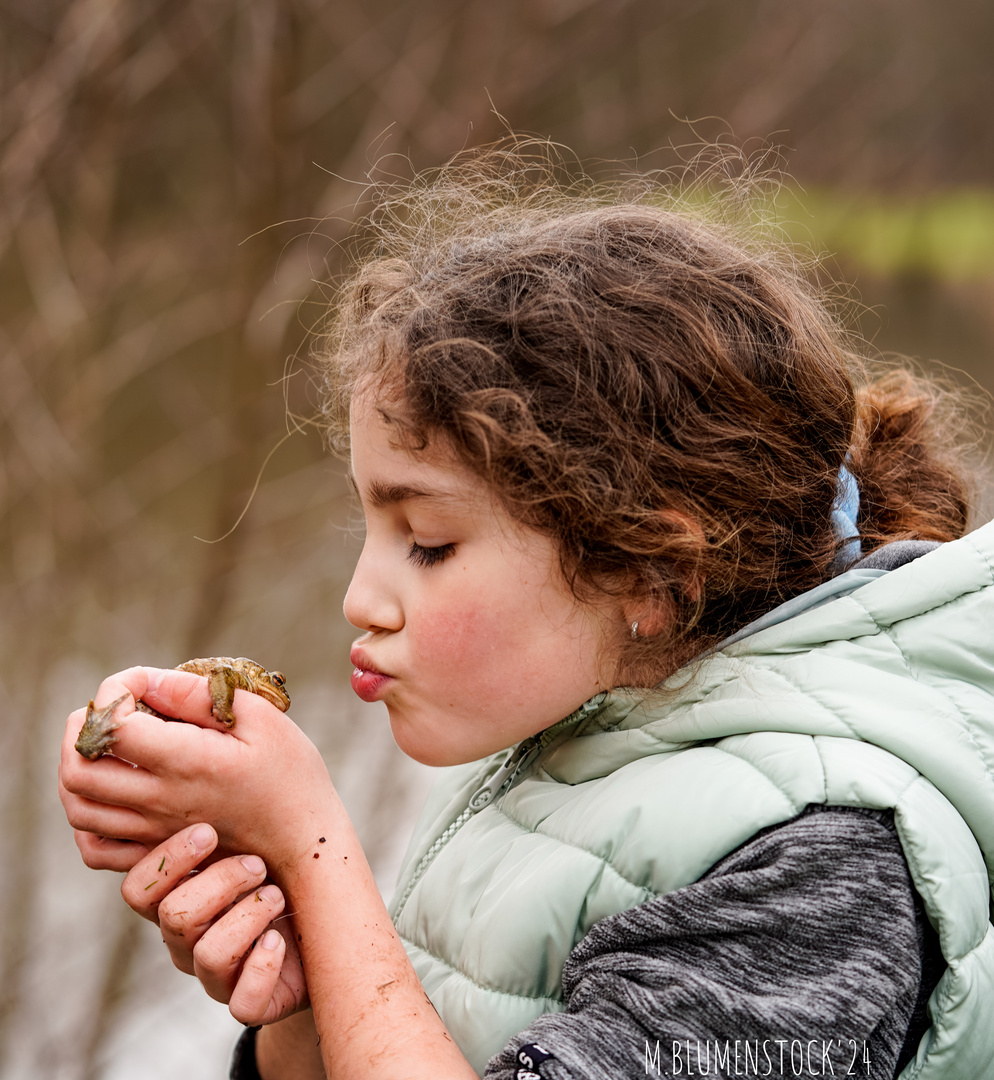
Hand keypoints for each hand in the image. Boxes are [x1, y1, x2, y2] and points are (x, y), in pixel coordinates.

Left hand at [59, 666, 340, 877]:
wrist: (305, 843)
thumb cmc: (292, 775)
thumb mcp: (263, 719)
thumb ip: (201, 697)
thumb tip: (152, 682)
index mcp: (187, 762)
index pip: (112, 724)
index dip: (115, 690)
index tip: (144, 681)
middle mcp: (161, 801)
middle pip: (78, 767)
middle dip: (81, 726)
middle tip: (109, 709)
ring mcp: (153, 833)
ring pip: (77, 807)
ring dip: (77, 766)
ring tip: (104, 743)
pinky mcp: (156, 854)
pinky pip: (94, 848)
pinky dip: (85, 817)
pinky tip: (109, 791)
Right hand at [122, 823, 307, 1024]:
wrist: (324, 920)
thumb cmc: (281, 864)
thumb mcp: (246, 831)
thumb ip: (214, 806)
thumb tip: (195, 758)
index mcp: (177, 896)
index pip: (138, 888)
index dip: (168, 860)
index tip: (210, 831)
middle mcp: (187, 940)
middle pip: (174, 916)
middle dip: (222, 881)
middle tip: (258, 864)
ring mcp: (217, 976)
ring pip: (209, 955)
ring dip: (251, 915)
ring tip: (277, 896)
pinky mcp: (252, 1002)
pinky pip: (244, 1002)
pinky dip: (264, 967)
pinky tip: (280, 940)